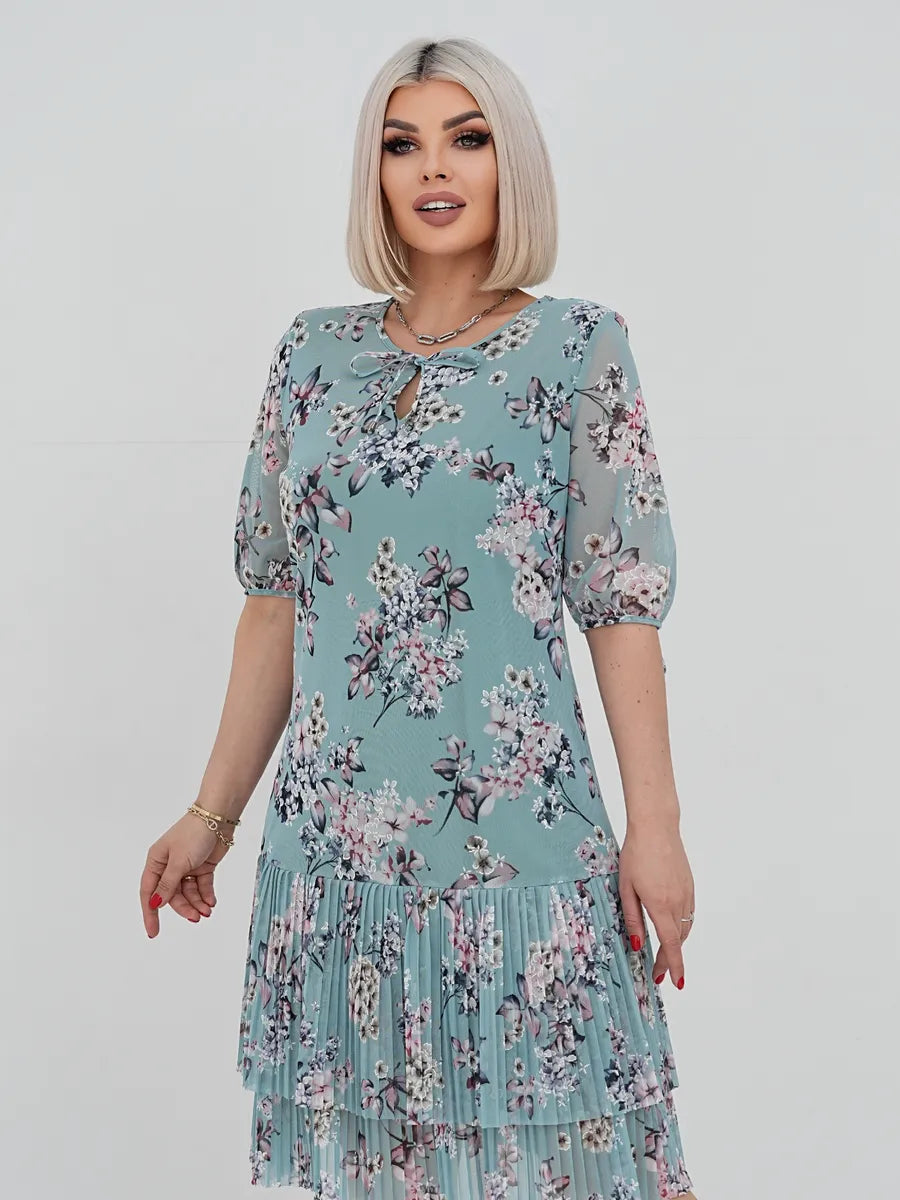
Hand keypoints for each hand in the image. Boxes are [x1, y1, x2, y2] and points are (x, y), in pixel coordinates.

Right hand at [140, 811, 231, 937]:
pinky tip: (211, 902)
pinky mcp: (202, 866)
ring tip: (207, 911)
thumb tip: (154, 903)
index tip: (153, 932)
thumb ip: (168, 885)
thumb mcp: (178, 862)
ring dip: (197, 903)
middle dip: (183, 907)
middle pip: (171, 895)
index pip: (149, 892)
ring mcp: (186, 866)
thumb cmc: (193, 834)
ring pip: (188, 892)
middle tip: (196, 918)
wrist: (218, 818)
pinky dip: (206, 895)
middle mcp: (169, 865)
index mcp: (156, 861)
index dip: (150, 913)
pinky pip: (201, 886)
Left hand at [618, 820, 694, 987]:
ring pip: (686, 928)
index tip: (676, 983)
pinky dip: (682, 927)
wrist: (656, 827)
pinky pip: (689, 914)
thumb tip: (638, 945)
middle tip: (659, 971)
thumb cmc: (636, 854)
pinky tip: (672, 927)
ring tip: (664, 953)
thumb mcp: (626, 888)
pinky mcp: (690, 885)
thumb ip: (633, 918)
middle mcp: (679, 902)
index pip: (670, 945)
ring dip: (677, 943)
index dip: (673, 966)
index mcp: (660, 905)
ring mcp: (687, 893)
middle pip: (678, 940)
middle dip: (671, 958)